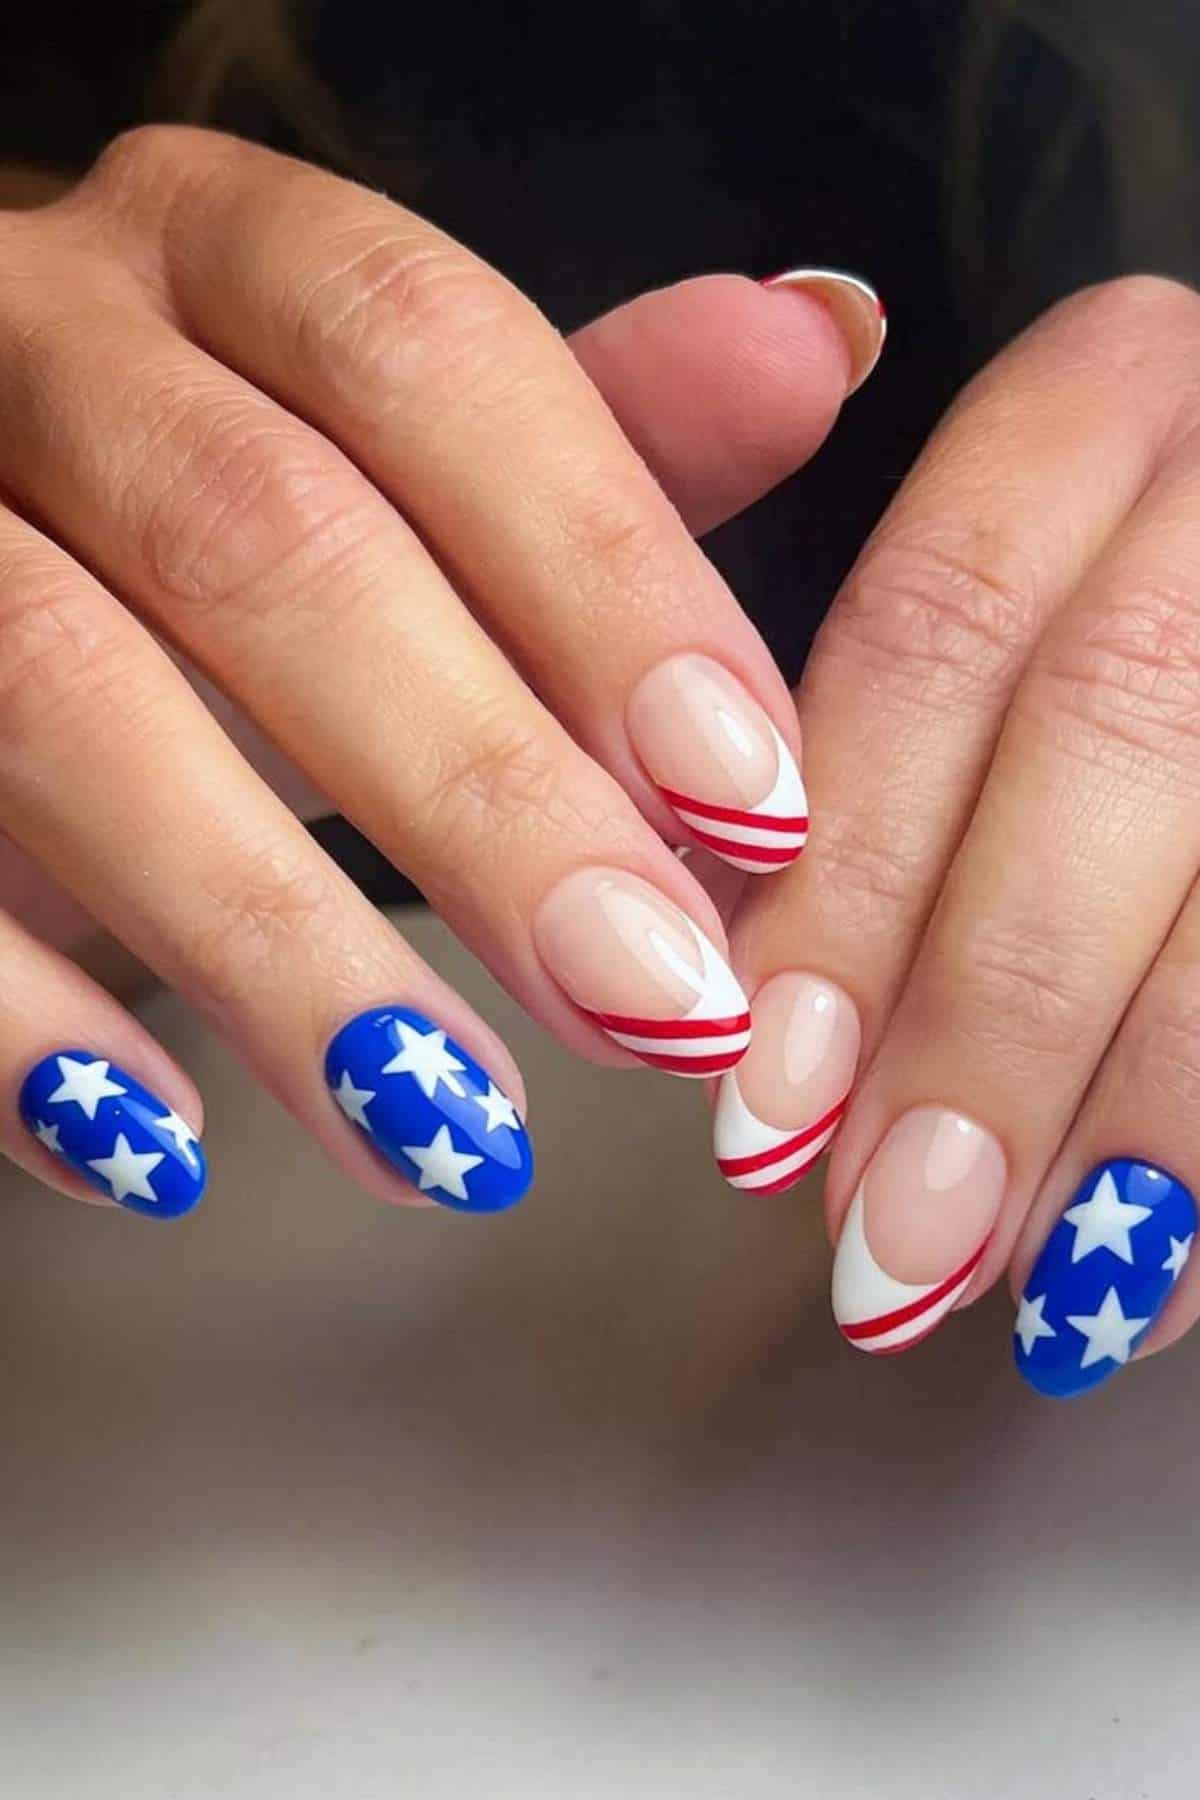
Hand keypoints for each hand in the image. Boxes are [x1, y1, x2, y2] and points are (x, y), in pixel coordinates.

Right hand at [0, 127, 881, 1218]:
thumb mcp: (393, 473)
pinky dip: (12, 1014)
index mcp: (219, 251)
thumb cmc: (200, 540)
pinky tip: (155, 1148)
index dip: (605, 576)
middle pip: (262, 536)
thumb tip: (821, 340)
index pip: (432, 354)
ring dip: (271, 934)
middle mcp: (34, 330)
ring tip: (452, 1127)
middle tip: (655, 1007)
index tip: (755, 805)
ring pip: (60, 688)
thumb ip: (592, 435)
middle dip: (480, 790)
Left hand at [715, 276, 1199, 1395]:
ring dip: (1134, 1099)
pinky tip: (1163, 1268)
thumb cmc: (1093, 639)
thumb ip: (864, 751)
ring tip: (1024, 1279)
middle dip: (986, 1012)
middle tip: (885, 1231)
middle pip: (1107, 738)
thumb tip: (731, 1011)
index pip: (938, 631)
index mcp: (1109, 408)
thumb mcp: (989, 620)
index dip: (842, 880)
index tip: (756, 1090)